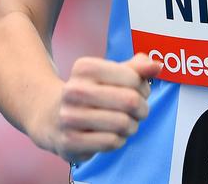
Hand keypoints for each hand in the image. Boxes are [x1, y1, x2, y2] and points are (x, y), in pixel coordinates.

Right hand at [38, 53, 162, 162]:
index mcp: (84, 67)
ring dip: (132, 125)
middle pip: (129, 100)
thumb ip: (135, 68)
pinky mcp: (70, 142)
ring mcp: (69, 118)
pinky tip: (115, 134)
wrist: (51, 115)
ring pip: (122, 123)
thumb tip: (156, 66)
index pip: (132, 77)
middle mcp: (73, 90)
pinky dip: (120, 139)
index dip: (143, 86)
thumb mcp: (110, 73)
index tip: (140, 90)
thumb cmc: (90, 92)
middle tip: (140, 110)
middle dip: (142, 107)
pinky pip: (111, 142)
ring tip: (128, 123)